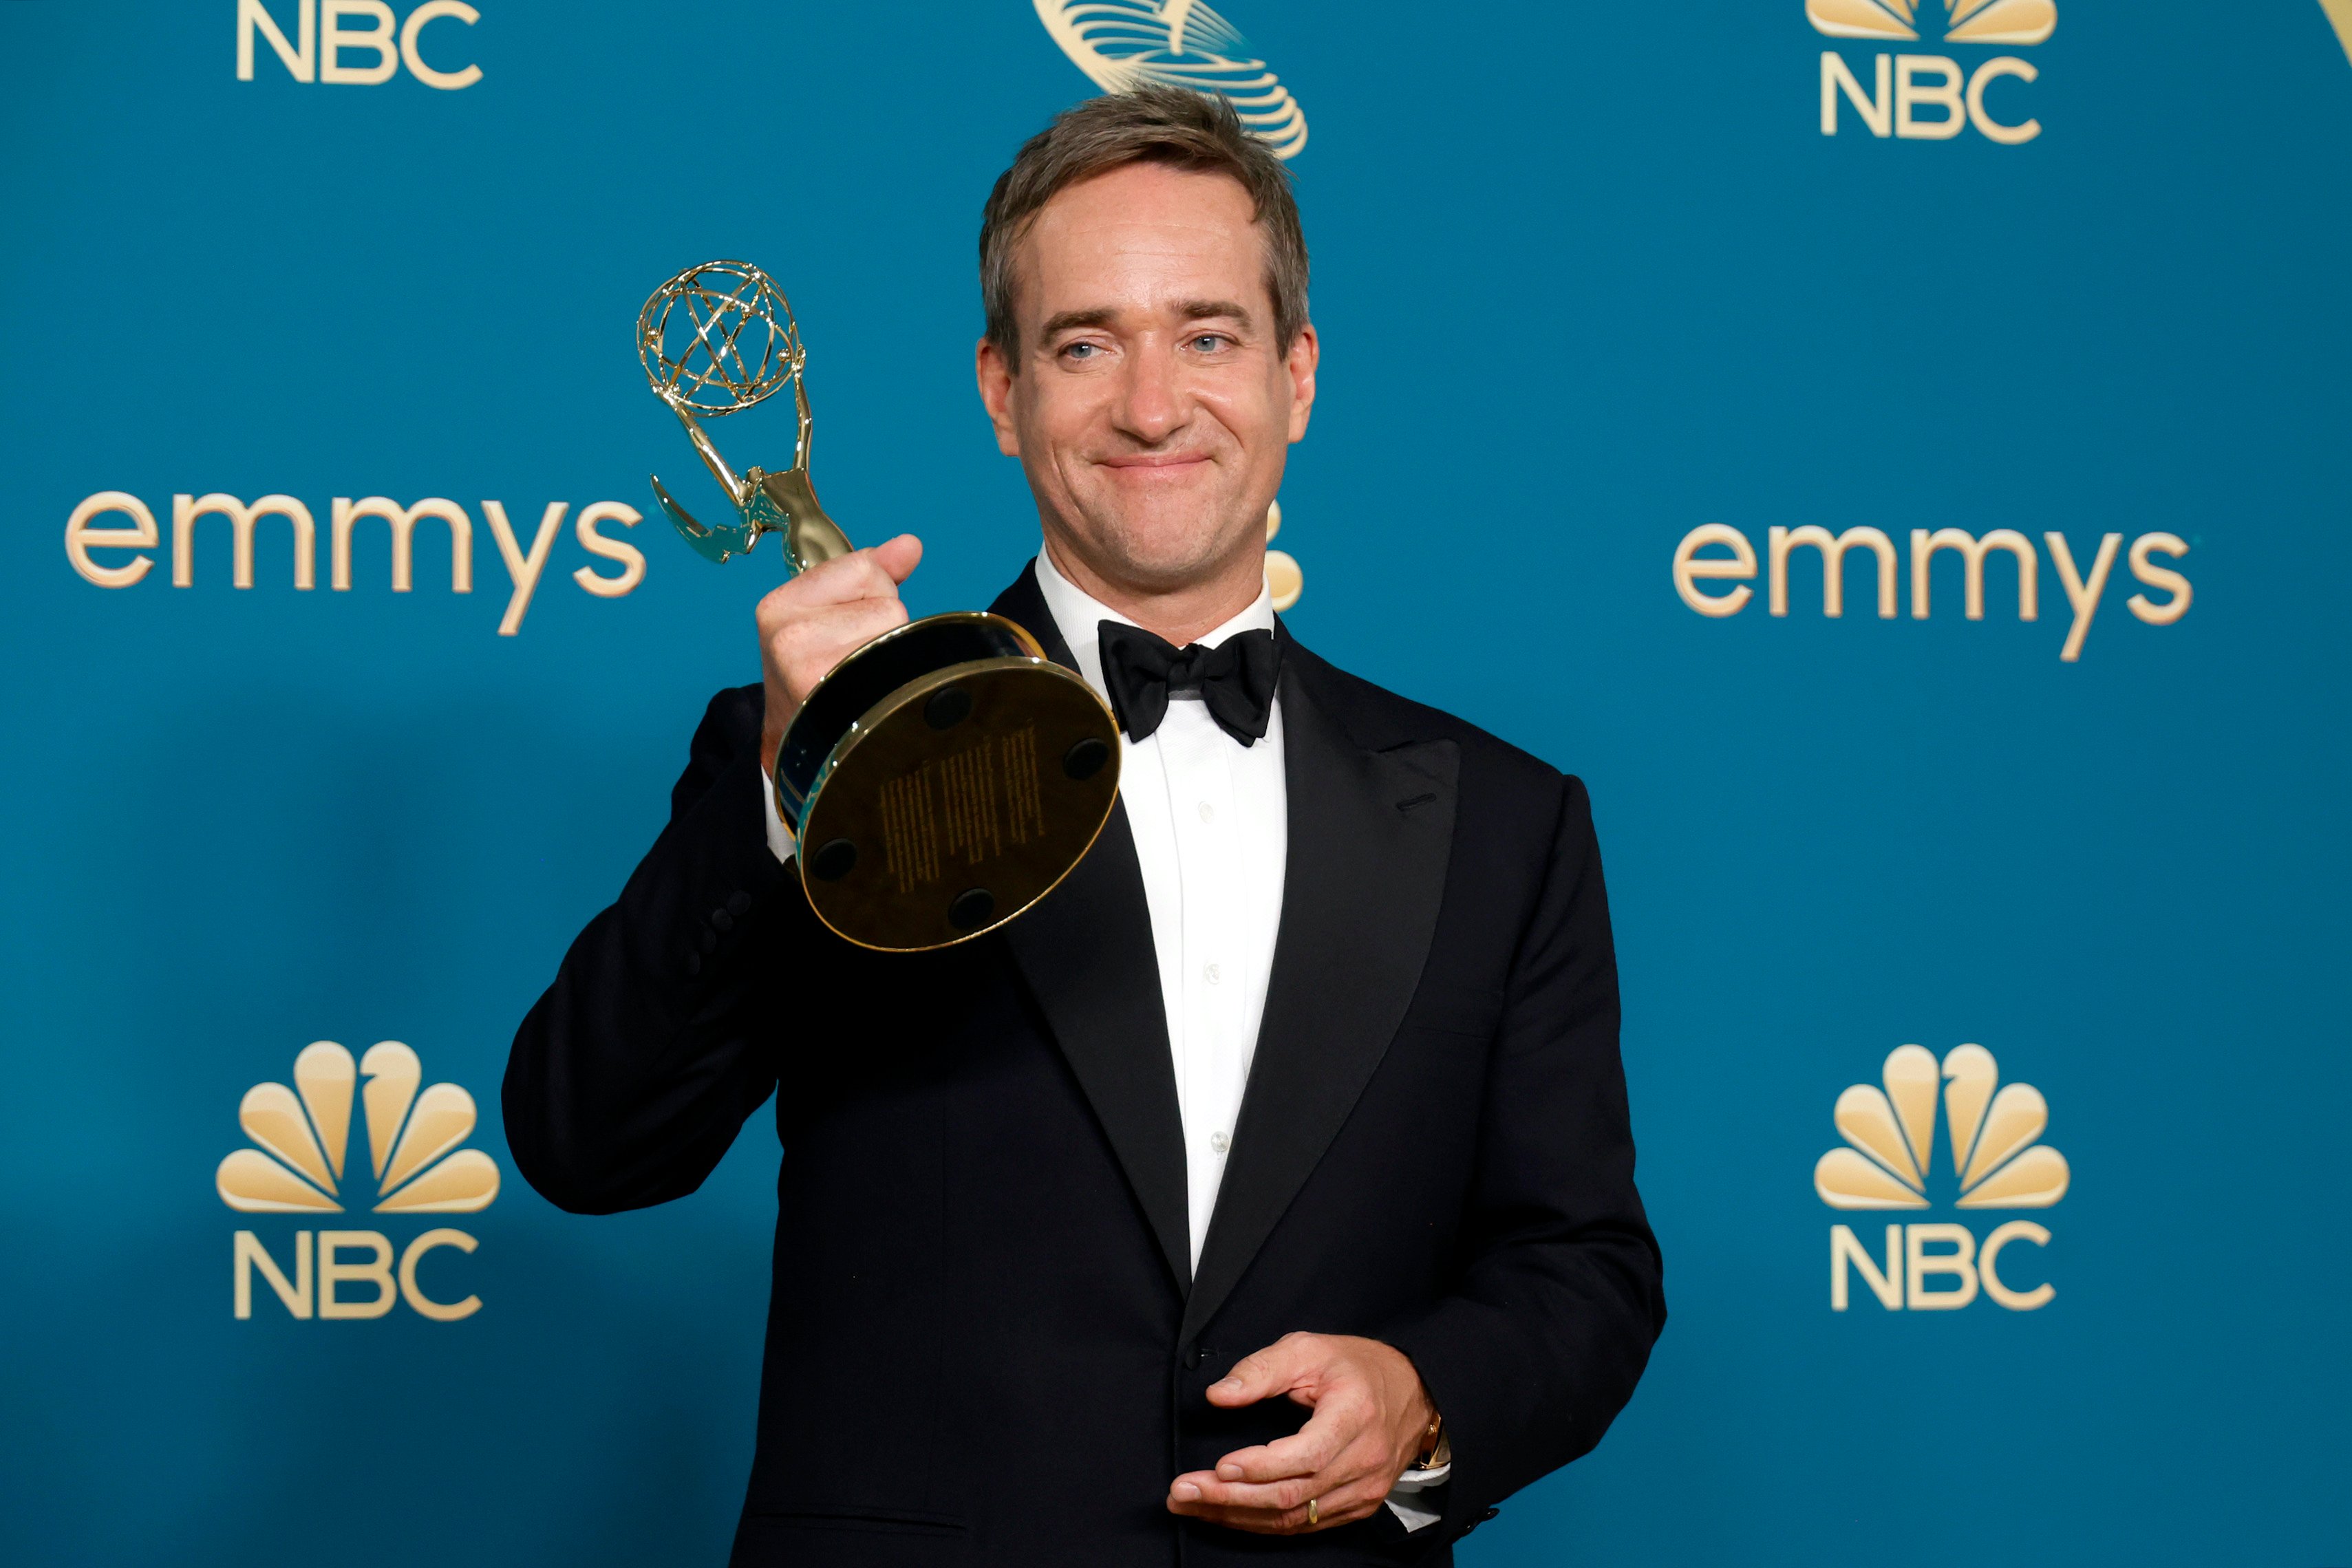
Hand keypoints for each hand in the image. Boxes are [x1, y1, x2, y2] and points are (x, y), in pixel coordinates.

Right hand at [756, 534, 921, 775]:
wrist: (799, 744)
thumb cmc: (818, 675)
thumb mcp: (830, 614)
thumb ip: (871, 574)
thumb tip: (910, 545)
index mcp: (781, 604)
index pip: (864, 567)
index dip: (872, 595)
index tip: (847, 626)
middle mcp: (787, 633)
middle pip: (886, 601)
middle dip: (883, 627)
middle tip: (855, 659)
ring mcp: (807, 666)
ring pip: (896, 630)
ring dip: (892, 653)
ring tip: (863, 676)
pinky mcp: (833, 694)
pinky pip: (896, 663)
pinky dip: (894, 675)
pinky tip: (870, 691)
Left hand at [1166, 1332, 1434, 1534]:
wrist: (1414, 1393)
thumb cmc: (1356, 1367)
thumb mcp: (1308, 1349)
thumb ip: (1261, 1369)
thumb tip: (1218, 1395)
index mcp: (1354, 1416)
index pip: (1306, 1456)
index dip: (1260, 1467)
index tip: (1218, 1467)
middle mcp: (1363, 1461)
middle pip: (1291, 1494)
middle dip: (1229, 1498)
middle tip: (1181, 1492)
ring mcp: (1363, 1490)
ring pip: (1293, 1518)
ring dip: (1236, 1515)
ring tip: (1190, 1504)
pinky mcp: (1357, 1506)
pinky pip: (1303, 1524)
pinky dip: (1260, 1522)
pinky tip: (1226, 1513)